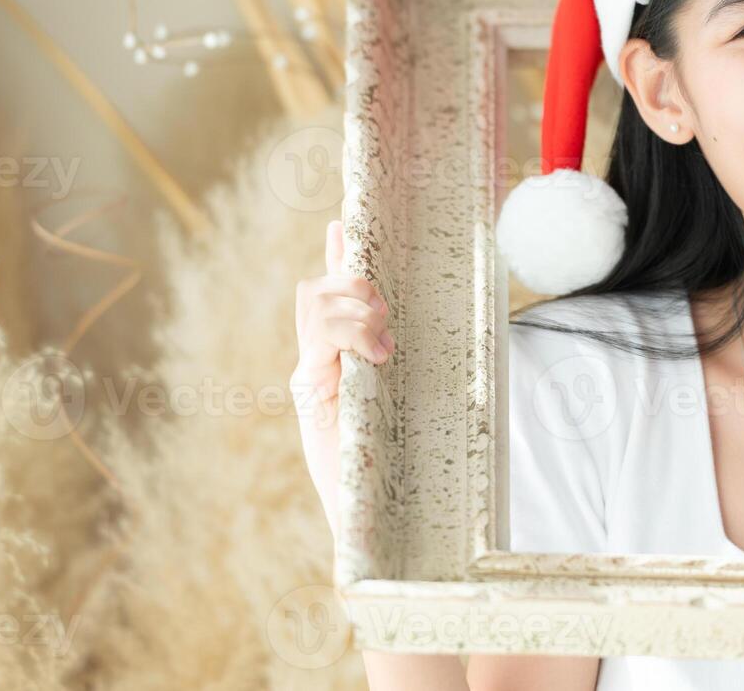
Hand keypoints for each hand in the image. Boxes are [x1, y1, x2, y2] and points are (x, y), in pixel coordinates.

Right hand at [290, 219, 392, 537]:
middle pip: (317, 294)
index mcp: (338, 359)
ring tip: (385, 339)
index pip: (329, 294)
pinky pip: (318, 347)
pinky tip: (378, 353)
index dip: (336, 257)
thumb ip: (405, 360)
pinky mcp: (312, 398)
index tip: (343, 222)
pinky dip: (349, 338)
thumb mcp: (409, 397)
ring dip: (354, 311)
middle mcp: (317, 364)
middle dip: (350, 283)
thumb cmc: (397, 463)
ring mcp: (312, 380)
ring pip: (316, 313)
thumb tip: (431, 320)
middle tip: (386, 306)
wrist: (375, 522)